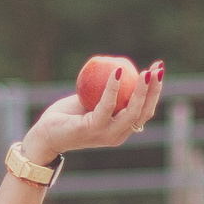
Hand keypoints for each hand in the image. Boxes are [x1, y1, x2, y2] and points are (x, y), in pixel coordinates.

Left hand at [22, 60, 162, 161]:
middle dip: (154, 89)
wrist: (44, 134)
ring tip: (145, 72)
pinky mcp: (91, 129)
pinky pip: (106, 106)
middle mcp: (117, 135)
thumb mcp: (92, 101)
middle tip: (158, 68)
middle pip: (144, 112)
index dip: (155, 91)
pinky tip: (117, 72)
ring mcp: (105, 134)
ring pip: (131, 112)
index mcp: (121, 130)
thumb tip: (123, 69)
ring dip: (141, 91)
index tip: (158, 70)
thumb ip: (107, 92)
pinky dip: (113, 88)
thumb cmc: (68, 115)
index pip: (145, 111)